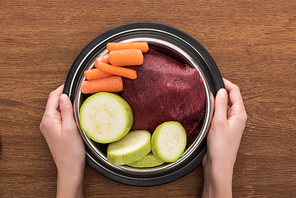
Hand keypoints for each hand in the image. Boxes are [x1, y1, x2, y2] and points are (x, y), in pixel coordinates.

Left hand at [40, 85, 84, 197]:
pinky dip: (66, 113)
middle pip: (54, 103)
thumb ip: (66, 110)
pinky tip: (75, 115)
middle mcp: (46, 122)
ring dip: (66, 105)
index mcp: (48, 119)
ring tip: (78, 104)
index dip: (61, 89)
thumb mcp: (71, 127)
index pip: (53, 98)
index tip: (71, 84)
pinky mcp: (54, 132)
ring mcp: (49, 127)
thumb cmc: (71, 151)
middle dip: (65, 96)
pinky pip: (59, 117)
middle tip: (78, 93)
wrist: (69, 168)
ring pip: (57, 110)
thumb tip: (63, 96)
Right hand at [202, 79, 246, 197]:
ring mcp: (229, 123)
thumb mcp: (219, 122)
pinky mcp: (222, 128)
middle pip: (229, 97)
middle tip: (207, 88)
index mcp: (239, 114)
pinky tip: (204, 111)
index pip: (235, 92)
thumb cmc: (221, 147)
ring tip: (204, 98)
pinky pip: (218, 114)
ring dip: (214, 101)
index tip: (215, 78)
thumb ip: (219, 104)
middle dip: (219, 91)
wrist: (218, 164)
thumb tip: (220, 90)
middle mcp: (236, 117)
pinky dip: (212, 110)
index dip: (226, 83)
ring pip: (222, 106)